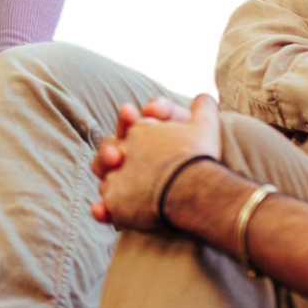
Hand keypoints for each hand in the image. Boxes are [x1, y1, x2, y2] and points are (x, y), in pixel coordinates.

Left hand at [89, 92, 220, 231]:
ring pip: (106, 181)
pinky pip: (103, 209)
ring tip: (122, 191)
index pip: (126, 128)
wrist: (193, 188)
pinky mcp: (115, 204)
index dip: (128, 129)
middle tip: (119, 161)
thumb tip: (206, 96)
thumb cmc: (199, 156)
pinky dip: (101, 211)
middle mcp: (120, 152)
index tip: (133, 131)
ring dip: (111, 183)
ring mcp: (115, 179)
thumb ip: (203, 107)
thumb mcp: (205, 124)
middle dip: (110, 155)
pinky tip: (101, 211)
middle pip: (107, 152)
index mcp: (138, 130)